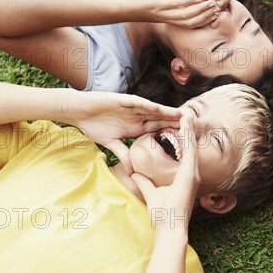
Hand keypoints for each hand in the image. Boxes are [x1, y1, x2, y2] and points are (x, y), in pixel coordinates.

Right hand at [63, 91, 181, 173]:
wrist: (78, 112)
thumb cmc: (93, 126)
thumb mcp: (111, 144)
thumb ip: (123, 155)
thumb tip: (131, 172)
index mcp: (138, 127)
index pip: (159, 131)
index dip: (172, 134)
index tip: (187, 141)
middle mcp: (138, 116)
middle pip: (162, 119)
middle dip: (177, 122)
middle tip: (194, 125)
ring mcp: (132, 108)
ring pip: (154, 110)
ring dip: (168, 112)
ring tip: (183, 114)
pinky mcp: (124, 101)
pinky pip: (139, 104)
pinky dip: (149, 106)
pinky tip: (160, 109)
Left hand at [122, 0, 218, 28]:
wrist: (126, 7)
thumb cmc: (143, 2)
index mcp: (172, 19)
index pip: (192, 23)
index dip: (204, 19)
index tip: (214, 13)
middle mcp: (170, 20)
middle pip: (193, 22)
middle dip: (206, 16)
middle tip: (218, 9)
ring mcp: (165, 14)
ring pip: (188, 15)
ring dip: (201, 10)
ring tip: (211, 3)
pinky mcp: (159, 6)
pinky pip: (176, 5)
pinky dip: (188, 2)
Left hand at [131, 113, 199, 231]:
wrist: (170, 230)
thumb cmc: (163, 216)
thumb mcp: (151, 194)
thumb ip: (145, 182)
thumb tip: (136, 173)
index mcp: (184, 177)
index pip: (184, 152)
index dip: (182, 137)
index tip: (180, 123)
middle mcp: (191, 173)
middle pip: (190, 146)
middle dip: (188, 129)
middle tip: (187, 112)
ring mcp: (192, 174)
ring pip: (192, 145)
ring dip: (190, 129)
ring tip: (188, 113)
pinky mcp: (190, 175)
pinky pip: (190, 151)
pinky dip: (188, 137)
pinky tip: (186, 124)